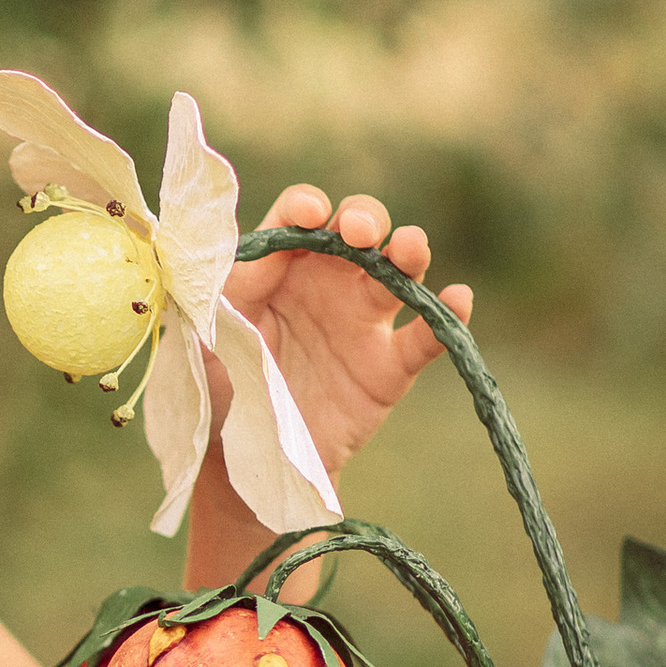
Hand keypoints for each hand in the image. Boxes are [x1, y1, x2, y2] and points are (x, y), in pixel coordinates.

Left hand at [222, 182, 474, 489]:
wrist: (246, 459)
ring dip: (408, 251)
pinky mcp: (388, 366)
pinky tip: (459, 298)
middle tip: (358, 231)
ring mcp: (362, 321)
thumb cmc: (222, 387)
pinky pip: (425, 338)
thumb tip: (248, 251)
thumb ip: (223, 292)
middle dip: (363, 219)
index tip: (307, 214)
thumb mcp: (207, 335)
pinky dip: (447, 317)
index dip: (306, 207)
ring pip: (397, 270)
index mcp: (278, 266)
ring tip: (407, 247)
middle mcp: (326, 282)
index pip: (299, 218)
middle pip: (358, 230)